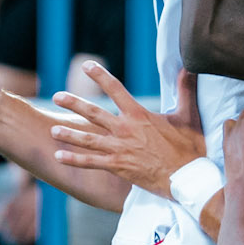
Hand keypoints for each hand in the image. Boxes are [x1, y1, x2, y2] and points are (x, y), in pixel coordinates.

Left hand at [49, 65, 202, 192]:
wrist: (187, 178)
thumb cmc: (189, 148)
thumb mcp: (188, 116)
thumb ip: (185, 90)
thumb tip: (190, 68)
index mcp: (139, 115)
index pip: (116, 89)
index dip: (100, 76)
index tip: (87, 66)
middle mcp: (125, 129)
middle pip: (94, 113)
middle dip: (74, 103)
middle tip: (57, 96)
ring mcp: (120, 148)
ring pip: (88, 139)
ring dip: (69, 134)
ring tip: (53, 130)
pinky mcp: (119, 166)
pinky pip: (91, 162)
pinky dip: (74, 160)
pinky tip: (59, 157)